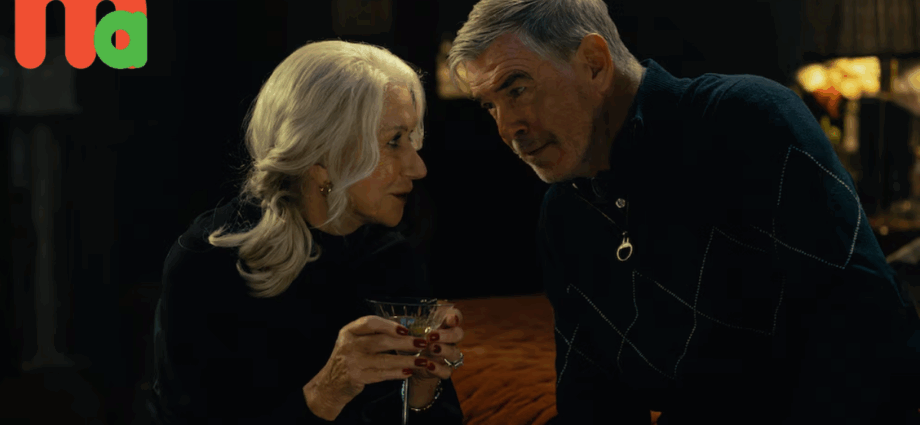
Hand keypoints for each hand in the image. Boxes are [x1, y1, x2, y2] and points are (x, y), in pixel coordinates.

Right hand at [303, 315, 431, 419]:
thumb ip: (372, 334)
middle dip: (405, 342)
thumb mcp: (353, 341)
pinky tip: (408, 372)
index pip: (369, 322)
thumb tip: (404, 331)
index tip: (405, 329)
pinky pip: (382, 374)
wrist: (331, 383)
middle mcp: (349, 345)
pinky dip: (397, 373)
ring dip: (406, 360)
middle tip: (422, 343)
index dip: (389, 325)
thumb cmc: (348, 358)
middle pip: (381, 341)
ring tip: (421, 361)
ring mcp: (353, 362)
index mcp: (349, 331)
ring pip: (385, 360)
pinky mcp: (357, 377)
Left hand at [410, 306, 464, 382]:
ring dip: (444, 350)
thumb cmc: (412, 343)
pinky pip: (447, 371)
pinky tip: (428, 366)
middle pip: (458, 334)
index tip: (449, 319)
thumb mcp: (409, 332)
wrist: (414, 365)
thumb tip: (398, 326)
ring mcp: (448, 356)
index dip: (455, 316)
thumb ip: (409, 326)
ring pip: (455, 352)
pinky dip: (438, 369)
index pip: (455, 316)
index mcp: (442, 326)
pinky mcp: (444, 370)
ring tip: (431, 349)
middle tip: (431, 336)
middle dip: (447, 335)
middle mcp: (449, 340)